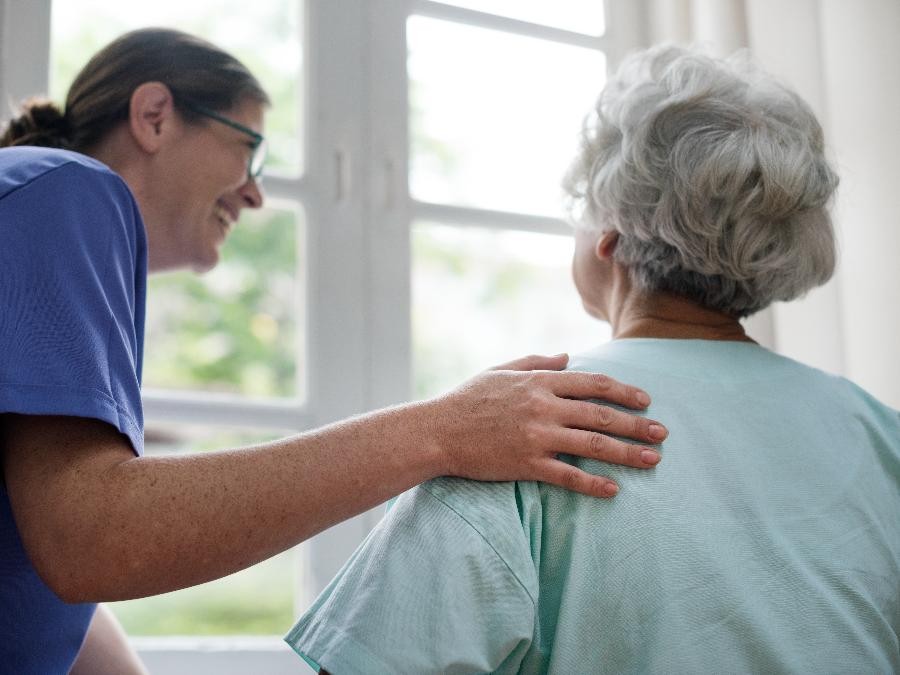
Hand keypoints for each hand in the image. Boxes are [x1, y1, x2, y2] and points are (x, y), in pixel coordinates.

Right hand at [430, 353, 666, 497]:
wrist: (437, 431)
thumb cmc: (467, 399)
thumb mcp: (501, 370)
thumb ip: (536, 362)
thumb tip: (568, 357)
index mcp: (539, 381)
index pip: (593, 384)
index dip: (624, 391)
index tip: (645, 400)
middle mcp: (543, 407)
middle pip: (601, 414)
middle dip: (637, 424)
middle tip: (662, 433)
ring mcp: (537, 436)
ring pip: (593, 444)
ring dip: (627, 453)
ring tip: (653, 460)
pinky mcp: (527, 463)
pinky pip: (568, 475)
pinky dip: (593, 484)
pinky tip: (613, 490)